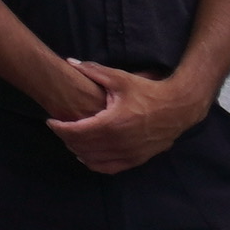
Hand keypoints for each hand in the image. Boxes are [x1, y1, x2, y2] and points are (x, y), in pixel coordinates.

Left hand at [46, 60, 206, 173]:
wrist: (178, 107)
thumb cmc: (149, 91)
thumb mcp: (120, 79)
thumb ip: (93, 71)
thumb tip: (70, 61)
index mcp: (112, 123)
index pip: (75, 132)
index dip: (59, 128)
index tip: (50, 121)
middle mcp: (118, 143)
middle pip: (81, 147)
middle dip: (66, 138)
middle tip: (59, 128)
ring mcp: (128, 154)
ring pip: (93, 160)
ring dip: (78, 150)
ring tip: (70, 139)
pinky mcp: (136, 160)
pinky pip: (109, 168)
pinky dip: (94, 163)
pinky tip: (86, 155)